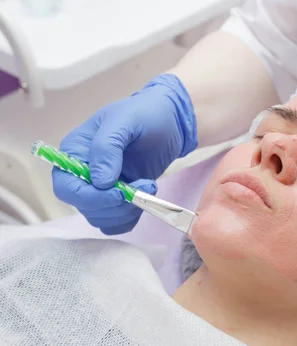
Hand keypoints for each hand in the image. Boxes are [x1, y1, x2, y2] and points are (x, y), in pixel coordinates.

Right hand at [52, 74, 196, 233]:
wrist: (171, 121)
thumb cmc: (145, 113)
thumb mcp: (124, 121)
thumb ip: (107, 148)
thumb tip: (100, 182)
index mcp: (74, 152)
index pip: (66, 187)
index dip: (89, 197)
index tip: (117, 193)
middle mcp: (82, 173)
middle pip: (84, 206)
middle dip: (114, 205)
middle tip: (144, 187)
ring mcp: (101, 188)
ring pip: (101, 218)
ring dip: (127, 211)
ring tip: (149, 186)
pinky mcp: (119, 198)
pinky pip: (117, 222)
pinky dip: (131, 217)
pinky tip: (147, 196)